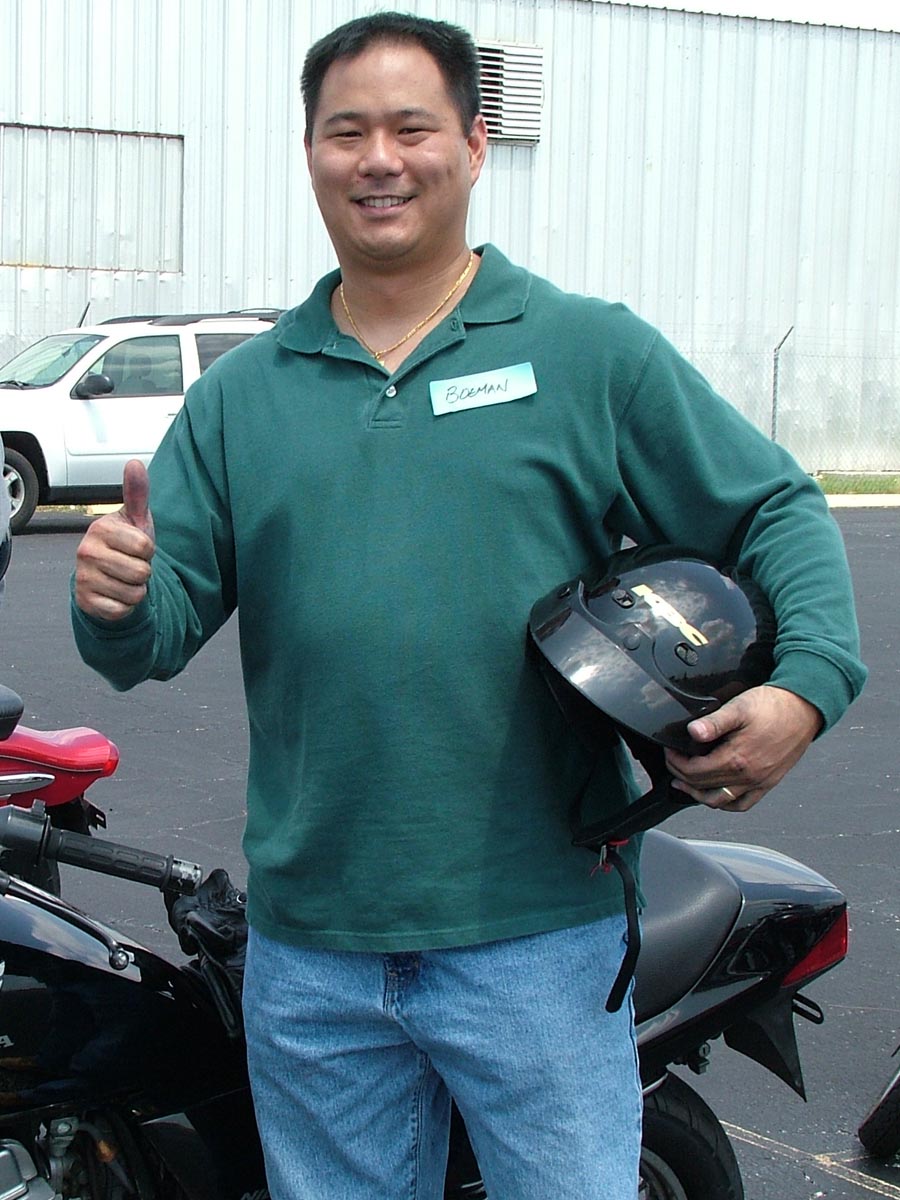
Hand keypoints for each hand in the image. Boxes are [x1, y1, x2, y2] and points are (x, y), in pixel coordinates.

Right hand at [74, 460, 155, 619]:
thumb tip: (135, 463)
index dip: (148, 551)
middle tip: (130, 565)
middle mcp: (85, 551)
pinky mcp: (84, 602)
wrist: (107, 576)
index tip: (136, 548)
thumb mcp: (135, 519)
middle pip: (141, 572)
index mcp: (100, 528)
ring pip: (134, 594)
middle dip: (144, 572)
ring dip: (136, 590)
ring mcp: (83, 578)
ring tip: (124, 579)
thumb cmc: (125, 545)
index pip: (146, 547)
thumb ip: (137, 493)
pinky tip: (115, 595)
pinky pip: (121, 610)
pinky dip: (125, 607)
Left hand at [665, 685, 822, 811]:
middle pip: (704, 786)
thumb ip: (714, 722)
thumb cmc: (773, 706)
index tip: (670, 751)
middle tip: (673, 763)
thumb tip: (692, 732)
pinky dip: (725, 804)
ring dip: (698, 795)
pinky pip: (742, 804)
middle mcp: (748, 776)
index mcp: (737, 758)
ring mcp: (758, 782)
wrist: (803, 709)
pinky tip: (715, 796)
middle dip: (682, 775)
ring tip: (685, 784)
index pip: (695, 771)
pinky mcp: (768, 783)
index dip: (676, 762)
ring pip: (720, 801)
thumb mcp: (739, 707)